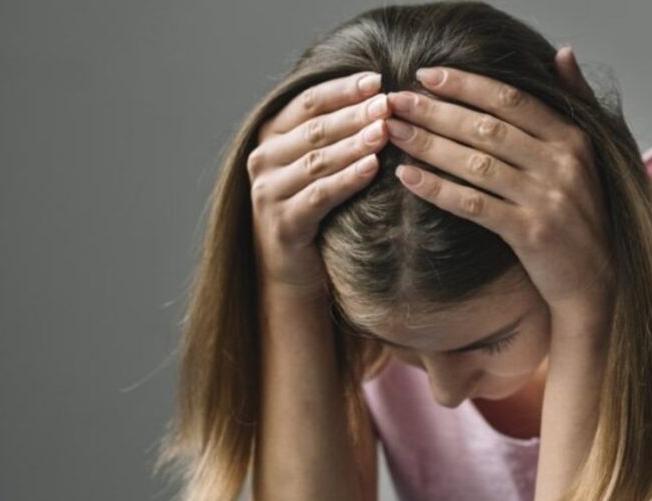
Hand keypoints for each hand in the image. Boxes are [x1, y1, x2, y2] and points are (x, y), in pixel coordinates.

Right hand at [247, 71, 392, 301]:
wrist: (292, 269)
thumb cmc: (314, 208)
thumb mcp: (319, 165)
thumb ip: (335, 133)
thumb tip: (380, 98)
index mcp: (271, 136)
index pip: (308, 102)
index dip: (343, 89)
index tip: (377, 79)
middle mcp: (263, 159)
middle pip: (315, 129)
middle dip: (354, 114)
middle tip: (388, 103)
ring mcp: (269, 191)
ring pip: (318, 160)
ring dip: (354, 144)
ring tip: (385, 131)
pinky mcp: (283, 222)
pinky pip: (320, 194)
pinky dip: (348, 179)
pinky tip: (373, 168)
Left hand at [383, 48, 611, 324]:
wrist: (599, 278)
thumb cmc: (585, 214)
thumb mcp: (591, 154)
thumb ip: (577, 101)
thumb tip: (563, 52)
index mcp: (572, 138)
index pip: (511, 100)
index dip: (466, 85)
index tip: (427, 75)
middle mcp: (562, 164)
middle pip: (487, 128)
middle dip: (436, 111)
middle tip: (394, 100)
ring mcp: (547, 199)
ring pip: (476, 164)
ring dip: (429, 145)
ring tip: (393, 132)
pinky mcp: (530, 233)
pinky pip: (473, 205)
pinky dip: (438, 189)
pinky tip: (407, 177)